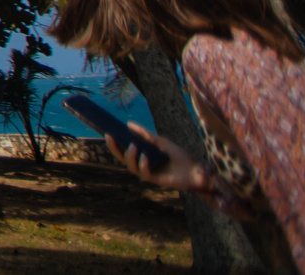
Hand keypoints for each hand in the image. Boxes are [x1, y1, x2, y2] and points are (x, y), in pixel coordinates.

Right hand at [104, 130, 230, 206]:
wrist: (196, 171)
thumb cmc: (180, 157)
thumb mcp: (161, 142)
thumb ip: (146, 134)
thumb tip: (129, 124)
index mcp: (143, 156)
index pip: (125, 150)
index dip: (115, 143)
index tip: (109, 132)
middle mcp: (143, 165)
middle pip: (123, 159)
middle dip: (115, 149)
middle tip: (110, 137)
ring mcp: (149, 173)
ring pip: (130, 167)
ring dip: (129, 156)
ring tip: (134, 147)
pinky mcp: (155, 180)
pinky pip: (144, 173)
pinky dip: (143, 164)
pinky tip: (145, 157)